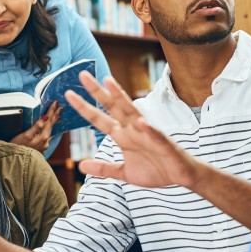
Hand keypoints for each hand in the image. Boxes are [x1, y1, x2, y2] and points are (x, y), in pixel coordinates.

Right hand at [10, 102, 59, 151]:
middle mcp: (46, 140)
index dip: (52, 110)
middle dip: (55, 115)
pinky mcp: (41, 148)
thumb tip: (45, 117)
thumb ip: (36, 127)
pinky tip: (49, 128)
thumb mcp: (25, 135)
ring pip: (50, 130)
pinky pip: (46, 135)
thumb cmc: (18, 147)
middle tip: (60, 107)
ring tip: (57, 116)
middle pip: (51, 125)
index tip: (56, 102)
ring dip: (53, 122)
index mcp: (43, 136)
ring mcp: (44, 145)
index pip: (49, 120)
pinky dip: (48, 129)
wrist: (17, 162)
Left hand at [65, 72, 201, 188]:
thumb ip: (104, 169)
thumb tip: (81, 165)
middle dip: (97, 92)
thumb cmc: (156, 170)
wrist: (182, 176)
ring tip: (110, 82)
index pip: (99, 119)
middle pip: (112, 107)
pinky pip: (155, 135)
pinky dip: (148, 129)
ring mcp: (148, 134)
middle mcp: (133, 129)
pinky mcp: (164, 144)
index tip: (68, 94)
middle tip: (82, 75)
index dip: (84, 107)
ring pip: (132, 112)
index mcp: (123, 135)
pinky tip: (140, 122)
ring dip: (121, 97)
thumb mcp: (124, 173)